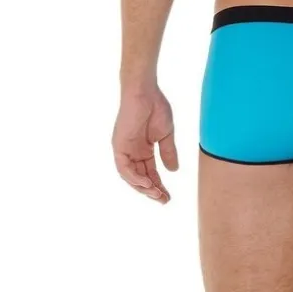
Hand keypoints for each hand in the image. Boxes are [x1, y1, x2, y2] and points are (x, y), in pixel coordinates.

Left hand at [112, 86, 178, 202]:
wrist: (145, 91)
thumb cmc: (156, 107)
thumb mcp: (165, 135)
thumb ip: (168, 153)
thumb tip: (173, 171)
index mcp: (142, 150)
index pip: (150, 173)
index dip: (159, 186)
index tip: (168, 197)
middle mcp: (131, 152)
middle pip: (140, 178)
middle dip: (152, 191)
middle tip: (164, 200)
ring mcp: (124, 149)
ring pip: (130, 176)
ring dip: (143, 188)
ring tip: (156, 195)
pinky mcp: (118, 145)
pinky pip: (124, 168)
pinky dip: (134, 178)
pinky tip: (146, 184)